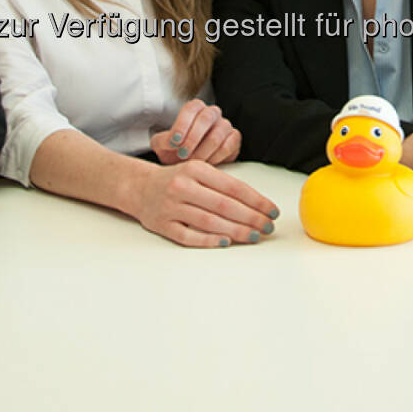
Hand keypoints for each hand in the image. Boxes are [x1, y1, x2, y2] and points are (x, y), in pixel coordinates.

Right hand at [132, 159, 278, 247]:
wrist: (139, 187)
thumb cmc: (177, 180)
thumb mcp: (198, 171)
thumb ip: (222, 184)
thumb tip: (257, 205)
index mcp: (196, 169)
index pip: (233, 187)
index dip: (256, 200)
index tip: (272, 210)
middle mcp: (182, 186)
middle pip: (224, 205)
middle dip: (251, 218)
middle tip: (269, 227)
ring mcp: (171, 207)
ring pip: (209, 221)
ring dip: (236, 231)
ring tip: (254, 236)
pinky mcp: (162, 225)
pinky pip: (189, 236)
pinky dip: (208, 240)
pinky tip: (226, 242)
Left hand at [150, 99, 240, 165]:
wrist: (187, 163)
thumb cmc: (175, 151)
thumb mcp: (162, 145)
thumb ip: (163, 141)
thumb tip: (172, 142)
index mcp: (195, 108)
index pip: (191, 109)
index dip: (182, 124)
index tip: (175, 141)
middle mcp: (211, 113)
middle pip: (206, 118)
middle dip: (193, 139)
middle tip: (182, 154)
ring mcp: (225, 125)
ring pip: (217, 134)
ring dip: (203, 151)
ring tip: (192, 162)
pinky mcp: (234, 139)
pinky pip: (228, 146)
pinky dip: (216, 157)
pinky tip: (206, 164)